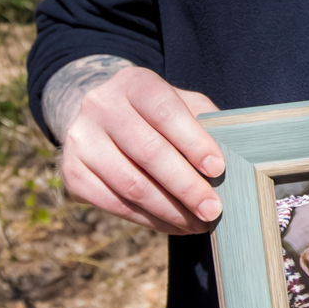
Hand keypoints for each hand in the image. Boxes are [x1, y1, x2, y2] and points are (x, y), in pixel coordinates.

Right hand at [53, 57, 224, 233]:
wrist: (100, 117)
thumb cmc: (155, 114)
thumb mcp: (180, 102)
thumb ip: (205, 122)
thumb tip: (235, 157)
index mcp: (133, 83)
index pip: (165, 112)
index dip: (194, 142)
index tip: (218, 169)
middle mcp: (100, 106)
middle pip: (148, 152)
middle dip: (186, 186)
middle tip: (213, 209)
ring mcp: (80, 140)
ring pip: (130, 184)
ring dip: (170, 210)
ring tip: (198, 224)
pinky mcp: (73, 173)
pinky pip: (114, 204)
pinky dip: (148, 220)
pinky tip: (172, 224)